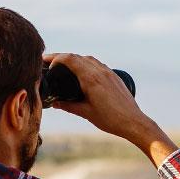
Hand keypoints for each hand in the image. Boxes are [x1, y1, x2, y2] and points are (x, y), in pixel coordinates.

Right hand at [43, 52, 177, 163]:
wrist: (133, 122)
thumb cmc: (111, 120)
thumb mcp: (86, 113)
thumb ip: (68, 106)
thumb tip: (55, 103)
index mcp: (91, 79)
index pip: (69, 59)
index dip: (55, 58)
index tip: (46, 62)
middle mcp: (100, 72)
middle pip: (77, 56)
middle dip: (62, 57)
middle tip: (50, 62)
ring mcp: (108, 72)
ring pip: (88, 58)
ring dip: (75, 59)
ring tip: (64, 66)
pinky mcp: (114, 76)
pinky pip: (97, 64)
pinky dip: (86, 63)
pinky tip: (83, 71)